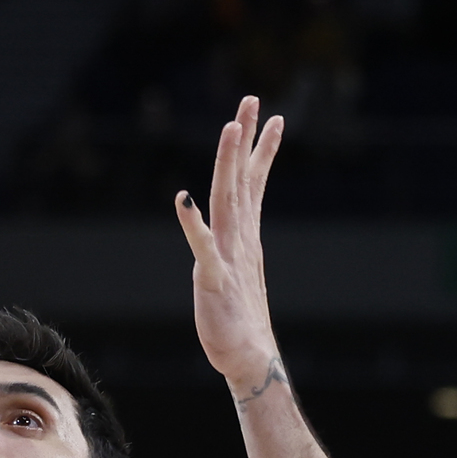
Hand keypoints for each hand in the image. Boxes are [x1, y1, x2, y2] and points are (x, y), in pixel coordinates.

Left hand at [176, 97, 287, 398]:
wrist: (247, 357)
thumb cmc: (238, 318)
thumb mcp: (237, 271)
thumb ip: (234, 245)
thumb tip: (239, 225)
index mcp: (244, 235)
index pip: (254, 183)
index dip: (260, 149)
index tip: (273, 117)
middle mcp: (238, 239)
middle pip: (242, 179)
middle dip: (246, 138)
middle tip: (253, 100)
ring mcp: (227, 256)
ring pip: (227, 201)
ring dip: (228, 163)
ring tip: (231, 128)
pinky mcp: (213, 279)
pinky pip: (202, 247)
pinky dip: (192, 222)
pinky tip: (183, 199)